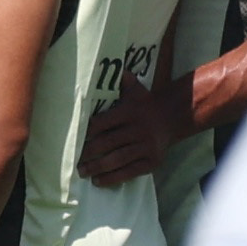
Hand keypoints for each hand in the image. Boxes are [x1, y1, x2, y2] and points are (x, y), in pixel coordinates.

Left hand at [77, 70, 191, 185]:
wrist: (173, 117)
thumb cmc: (145, 104)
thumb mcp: (135, 89)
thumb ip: (120, 80)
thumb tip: (104, 64)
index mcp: (130, 112)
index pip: (102, 123)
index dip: (87, 133)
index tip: (73, 140)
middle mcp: (137, 129)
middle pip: (107, 143)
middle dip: (88, 154)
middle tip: (74, 161)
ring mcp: (146, 147)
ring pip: (117, 159)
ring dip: (97, 168)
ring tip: (83, 172)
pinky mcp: (152, 161)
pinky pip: (129, 171)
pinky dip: (113, 178)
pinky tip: (99, 181)